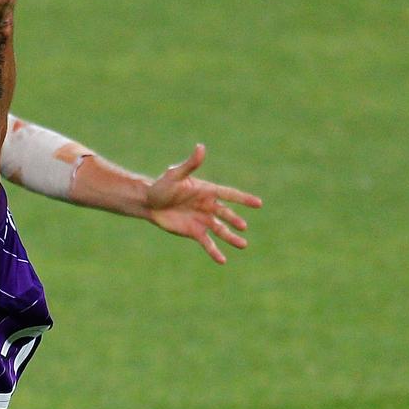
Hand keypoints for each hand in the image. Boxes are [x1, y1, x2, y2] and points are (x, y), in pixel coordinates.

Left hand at [145, 144, 262, 263]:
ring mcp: (203, 220)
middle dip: (235, 220)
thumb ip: (190, 164)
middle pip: (227, 214)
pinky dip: (215, 252)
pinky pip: (208, 243)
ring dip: (231, 238)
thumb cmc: (161, 186)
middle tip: (243, 227)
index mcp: (207, 191)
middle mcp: (208, 206)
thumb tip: (201, 147)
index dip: (243, 199)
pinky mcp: (195, 232)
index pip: (229, 195)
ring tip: (243, 245)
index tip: (259, 204)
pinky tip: (222, 260)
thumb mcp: (175, 174)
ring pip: (221, 230)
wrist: (148, 203)